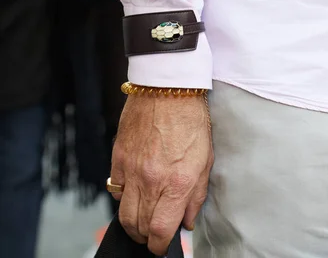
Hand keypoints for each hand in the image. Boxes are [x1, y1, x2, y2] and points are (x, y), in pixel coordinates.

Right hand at [110, 92, 211, 254]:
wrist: (167, 90)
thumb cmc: (192, 121)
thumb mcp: (206, 160)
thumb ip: (196, 195)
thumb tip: (187, 221)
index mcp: (177, 182)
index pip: (161, 230)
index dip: (161, 245)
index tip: (163, 247)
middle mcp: (151, 180)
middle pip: (139, 226)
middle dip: (146, 237)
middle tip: (155, 235)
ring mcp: (131, 170)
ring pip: (124, 213)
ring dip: (133, 224)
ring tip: (144, 222)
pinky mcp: (118, 159)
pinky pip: (115, 190)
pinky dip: (123, 199)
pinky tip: (135, 194)